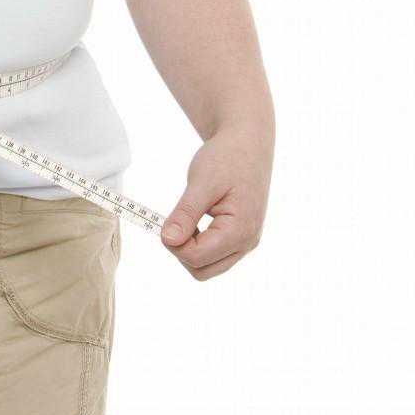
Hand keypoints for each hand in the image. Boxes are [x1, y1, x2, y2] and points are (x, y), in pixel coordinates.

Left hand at [160, 120, 273, 278]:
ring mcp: (246, 242)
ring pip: (208, 267)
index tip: (166, 219)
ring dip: (189, 248)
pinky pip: (215, 255)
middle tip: (175, 220)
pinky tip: (194, 221)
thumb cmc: (226, 158)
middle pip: (202, 270)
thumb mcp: (202, 182)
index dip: (174, 243)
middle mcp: (247, 243)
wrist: (248, 143)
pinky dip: (199, 244)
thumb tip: (168, 240)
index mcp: (240, 231)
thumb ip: (186, 213)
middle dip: (181, 250)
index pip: (196, 258)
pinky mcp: (241, 237)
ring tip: (186, 218)